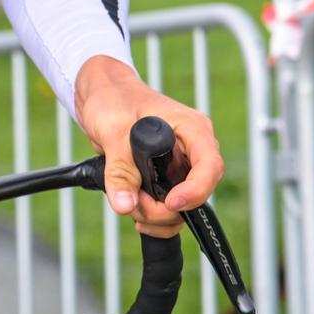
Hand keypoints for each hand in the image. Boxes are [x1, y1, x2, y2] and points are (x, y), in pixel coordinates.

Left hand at [74, 55, 223, 239]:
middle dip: (165, 209)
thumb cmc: (114, 100)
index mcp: (192, 128)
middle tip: (133, 202)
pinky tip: (132, 207)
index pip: (210, 166)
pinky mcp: (168, 179)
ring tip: (127, 199)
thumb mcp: (113, 132)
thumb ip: (119, 170)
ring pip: (183, 208)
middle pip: (198, 194)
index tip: (170, 203)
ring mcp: (181, 166)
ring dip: (155, 215)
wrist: (103, 97)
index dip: (195, 190)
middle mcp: (192, 149)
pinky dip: (153, 217)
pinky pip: (170, 209)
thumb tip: (125, 205)